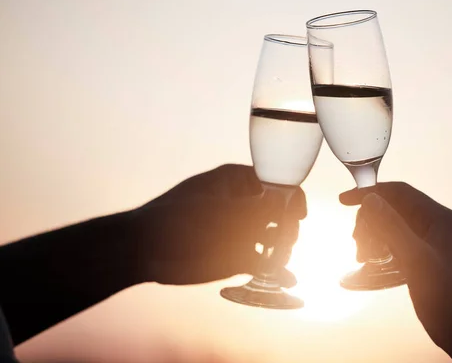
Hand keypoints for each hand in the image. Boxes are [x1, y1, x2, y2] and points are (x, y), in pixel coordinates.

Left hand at [129, 164, 306, 285]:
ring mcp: (240, 231)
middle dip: (288, 228)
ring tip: (278, 260)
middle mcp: (243, 204)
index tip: (298, 215)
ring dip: (283, 249)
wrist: (144, 250)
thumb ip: (258, 207)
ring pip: (275, 238)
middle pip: (281, 212)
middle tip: (284, 243)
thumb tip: (291, 202)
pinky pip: (263, 262)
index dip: (291, 197)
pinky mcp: (236, 257)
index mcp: (237, 181)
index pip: (277, 182)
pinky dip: (275, 269)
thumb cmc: (178, 219)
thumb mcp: (222, 210)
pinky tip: (286, 278)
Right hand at [340, 183, 451, 361]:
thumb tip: (369, 199)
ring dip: (370, 235)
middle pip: (391, 207)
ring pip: (389, 225)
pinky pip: (391, 241)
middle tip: (356, 241)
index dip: (370, 192)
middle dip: (368, 220)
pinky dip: (376, 246)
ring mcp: (425, 240)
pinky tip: (368, 260)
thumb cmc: (444, 292)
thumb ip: (392, 226)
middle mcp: (431, 223)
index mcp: (436, 216)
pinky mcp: (418, 256)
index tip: (344, 201)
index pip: (398, 192)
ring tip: (361, 255)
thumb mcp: (415, 256)